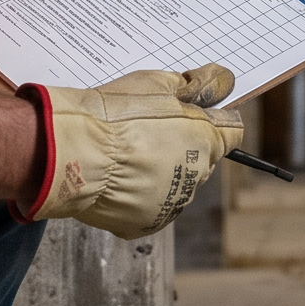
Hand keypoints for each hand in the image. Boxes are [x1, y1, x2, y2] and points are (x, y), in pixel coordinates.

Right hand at [15, 63, 243, 237]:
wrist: (72, 150)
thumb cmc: (113, 114)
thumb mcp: (158, 82)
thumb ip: (197, 84)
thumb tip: (224, 81)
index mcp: (206, 141)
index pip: (231, 131)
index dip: (212, 119)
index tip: (191, 113)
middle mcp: (196, 177)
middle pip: (200, 159)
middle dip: (182, 146)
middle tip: (146, 130)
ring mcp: (170, 205)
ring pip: (174, 185)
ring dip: (159, 172)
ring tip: (125, 155)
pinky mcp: (143, 224)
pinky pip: (149, 207)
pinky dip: (137, 195)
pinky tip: (117, 177)